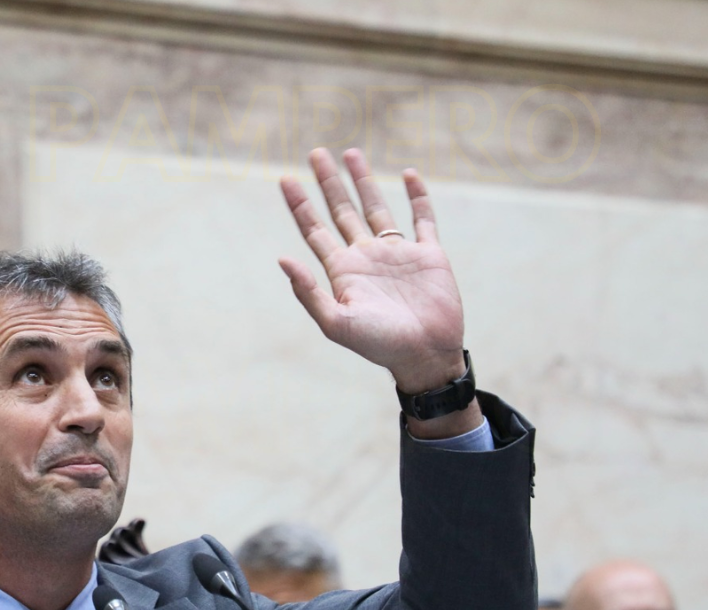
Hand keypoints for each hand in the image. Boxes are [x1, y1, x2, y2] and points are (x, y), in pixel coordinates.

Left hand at [279, 148, 465, 394]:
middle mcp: (366, 256)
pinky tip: (407, 174)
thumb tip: (282, 259)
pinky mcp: (429, 254)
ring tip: (351, 153)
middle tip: (315, 152)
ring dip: (364, 181)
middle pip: (341, 210)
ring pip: (376, 207)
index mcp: (342, 270)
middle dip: (328, 182)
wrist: (424, 355)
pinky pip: (422, 218)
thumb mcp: (336, 322)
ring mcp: (397, 253)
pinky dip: (417, 195)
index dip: (299, 204)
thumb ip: (308, 292)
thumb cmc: (379, 344)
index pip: (314, 229)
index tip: (284, 178)